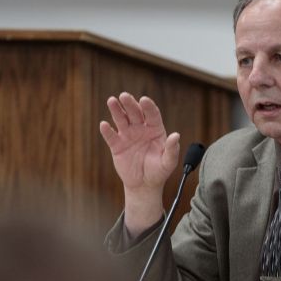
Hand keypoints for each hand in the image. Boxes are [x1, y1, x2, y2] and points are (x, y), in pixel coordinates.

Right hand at [100, 93, 180, 232]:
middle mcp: (141, 129)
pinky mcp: (117, 145)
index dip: (148, 107)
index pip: (152, 114)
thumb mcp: (168, 162)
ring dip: (116, 110)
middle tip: (124, 96)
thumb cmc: (159, 171)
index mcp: (155, 129)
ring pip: (121, 119)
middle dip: (129, 104)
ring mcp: (128, 135)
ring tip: (112, 101)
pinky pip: (111, 136)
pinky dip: (107, 130)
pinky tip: (104, 125)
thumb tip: (176, 136)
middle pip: (135, 113)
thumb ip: (172, 149)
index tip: (144, 100)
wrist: (144, 185)